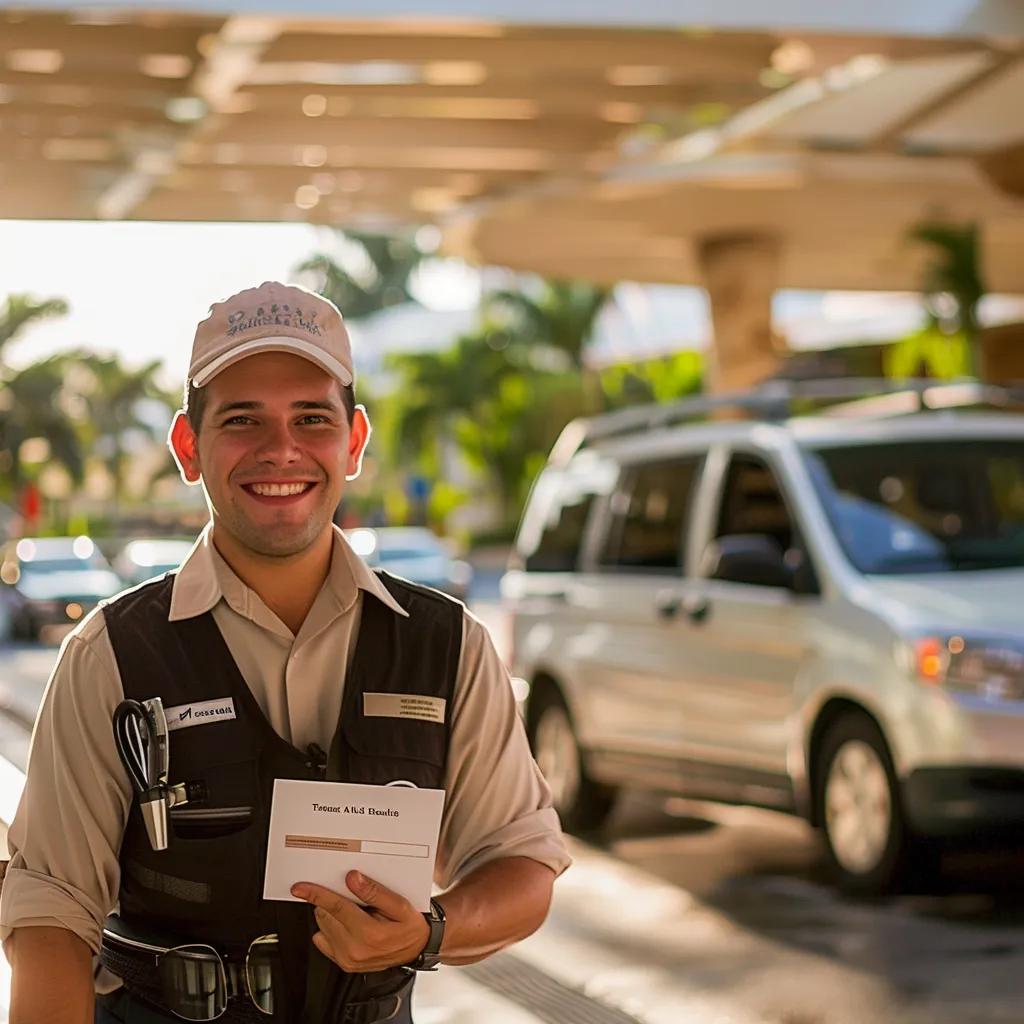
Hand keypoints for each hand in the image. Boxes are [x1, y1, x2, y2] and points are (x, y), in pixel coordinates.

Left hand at [291, 872, 429, 971]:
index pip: (335, 907)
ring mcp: (348, 959)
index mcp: (369, 933)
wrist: (417, 948)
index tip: (300, 888)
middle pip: (325, 915)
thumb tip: (353, 879)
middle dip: (331, 899)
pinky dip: (329, 928)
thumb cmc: (410, 926)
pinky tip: (347, 924)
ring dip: (331, 914)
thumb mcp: (400, 904)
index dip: (316, 894)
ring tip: (355, 912)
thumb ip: (375, 892)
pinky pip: (323, 941)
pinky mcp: (344, 964)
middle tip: (351, 895)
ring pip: (322, 926)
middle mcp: (355, 949)